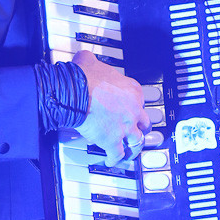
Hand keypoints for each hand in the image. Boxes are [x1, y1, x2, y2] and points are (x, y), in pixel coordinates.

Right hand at [72, 50, 150, 166]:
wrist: (75, 92)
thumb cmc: (83, 76)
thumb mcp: (91, 61)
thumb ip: (93, 61)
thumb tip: (85, 58)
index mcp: (131, 90)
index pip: (140, 101)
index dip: (135, 106)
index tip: (132, 109)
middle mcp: (133, 109)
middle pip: (144, 122)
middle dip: (142, 128)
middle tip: (139, 131)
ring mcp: (124, 126)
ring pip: (136, 142)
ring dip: (134, 148)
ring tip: (131, 153)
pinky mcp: (112, 140)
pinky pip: (117, 154)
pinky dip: (115, 159)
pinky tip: (112, 162)